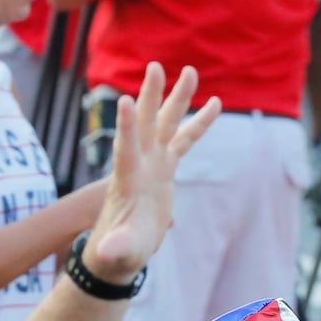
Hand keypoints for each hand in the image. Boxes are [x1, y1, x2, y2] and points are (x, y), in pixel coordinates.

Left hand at [83, 62, 220, 281]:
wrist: (123, 246)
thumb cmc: (119, 250)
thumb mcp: (118, 251)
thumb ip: (114, 247)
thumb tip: (105, 253)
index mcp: (127, 180)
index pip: (126, 150)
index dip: (126, 127)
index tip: (125, 100)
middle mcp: (140, 164)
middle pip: (147, 124)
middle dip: (151, 97)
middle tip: (155, 67)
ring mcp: (153, 162)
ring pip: (167, 124)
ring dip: (178, 98)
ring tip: (189, 71)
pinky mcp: (165, 167)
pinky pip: (184, 139)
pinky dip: (199, 122)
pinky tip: (215, 102)